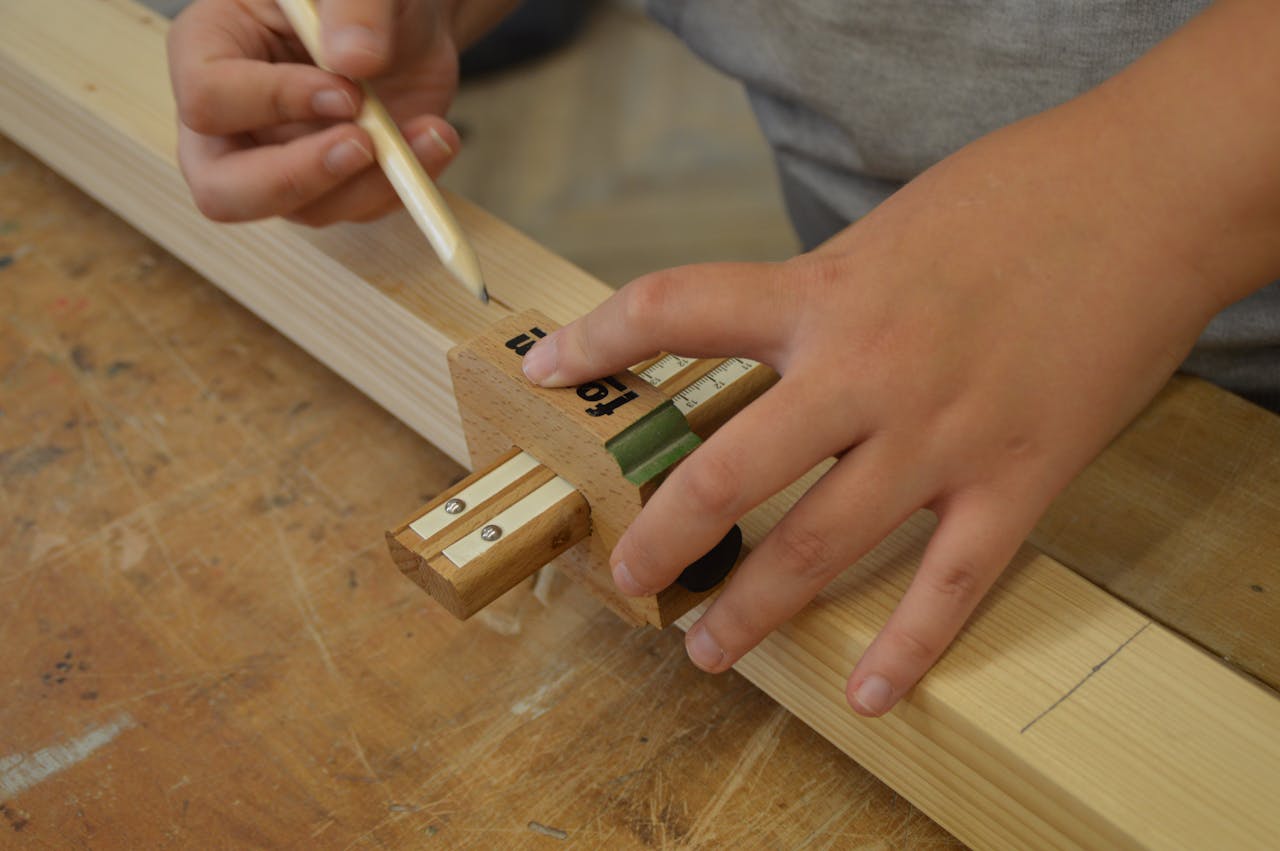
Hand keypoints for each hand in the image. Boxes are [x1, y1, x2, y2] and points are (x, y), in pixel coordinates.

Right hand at [168, 0, 460, 224]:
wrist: (403, 18)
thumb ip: (355, 6)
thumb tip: (354, 60)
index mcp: (207, 49)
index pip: (209, 100)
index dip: (275, 101)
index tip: (345, 90)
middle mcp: (233, 120)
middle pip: (222, 190)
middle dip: (296, 179)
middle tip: (362, 145)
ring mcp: (280, 161)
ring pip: (306, 210)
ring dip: (373, 182)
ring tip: (429, 129)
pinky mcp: (333, 186)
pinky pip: (359, 210)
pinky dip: (404, 185)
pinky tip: (435, 139)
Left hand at [520, 93, 1229, 715]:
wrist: (1154, 192)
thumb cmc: (1021, 194)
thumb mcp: (889, 227)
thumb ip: (825, 291)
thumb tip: (775, 336)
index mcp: (825, 293)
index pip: (675, 308)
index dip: (597, 339)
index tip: (546, 366)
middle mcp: (865, 371)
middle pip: (728, 471)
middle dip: (663, 535)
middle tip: (627, 576)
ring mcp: (940, 434)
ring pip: (821, 545)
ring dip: (755, 609)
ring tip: (709, 651)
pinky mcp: (1018, 476)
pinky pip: (950, 584)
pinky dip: (908, 648)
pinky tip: (870, 693)